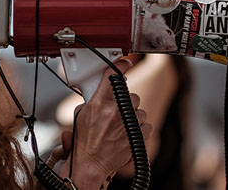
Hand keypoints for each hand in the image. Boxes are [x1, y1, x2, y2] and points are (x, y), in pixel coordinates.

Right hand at [56, 59, 152, 186]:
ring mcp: (126, 124)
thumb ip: (93, 99)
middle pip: (130, 94)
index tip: (125, 62)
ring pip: (139, 110)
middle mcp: (114, 111)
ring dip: (132, 116)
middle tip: (116, 110)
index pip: (112, 76)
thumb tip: (102, 90)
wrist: (91, 163)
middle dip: (125, 101)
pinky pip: (146, 125)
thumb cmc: (84, 142)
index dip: (121, 66)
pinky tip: (128, 133)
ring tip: (121, 125)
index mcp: (98, 103)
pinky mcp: (136, 136)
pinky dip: (140, 129)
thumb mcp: (81, 115)